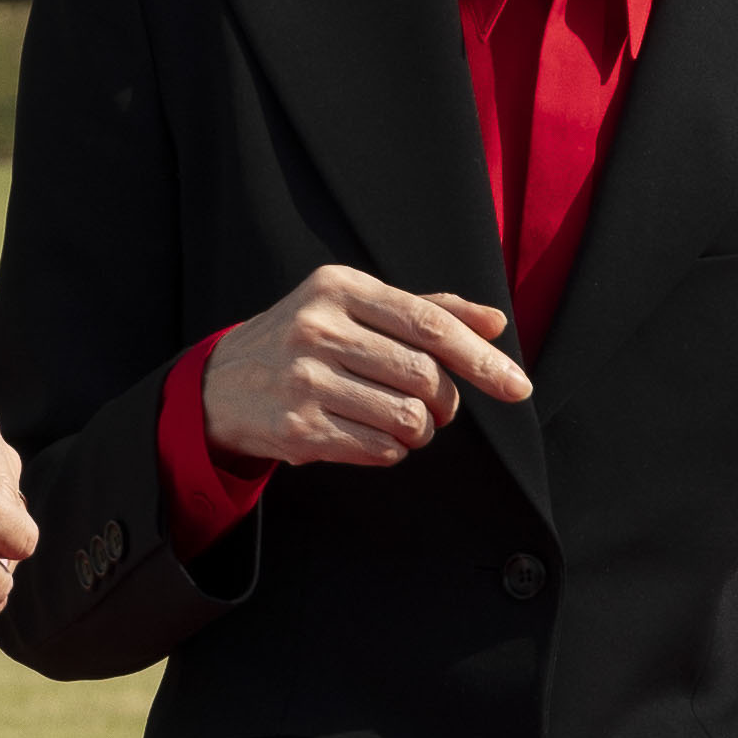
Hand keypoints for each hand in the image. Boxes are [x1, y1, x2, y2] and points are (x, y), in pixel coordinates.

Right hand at [202, 266, 531, 470]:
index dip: (481, 359)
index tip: (517, 387)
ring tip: (406, 425)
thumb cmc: (306, 340)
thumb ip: (427, 310)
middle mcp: (317, 328)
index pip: (430, 324)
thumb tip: (495, 322)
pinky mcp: (295, 428)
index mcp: (339, 287)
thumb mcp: (355, 307)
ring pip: (405, 417)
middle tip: (437, 408)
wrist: (221, 384)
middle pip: (424, 375)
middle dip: (446, 402)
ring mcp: (302, 379)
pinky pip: (377, 449)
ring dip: (421, 431)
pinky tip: (376, 438)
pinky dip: (392, 450)